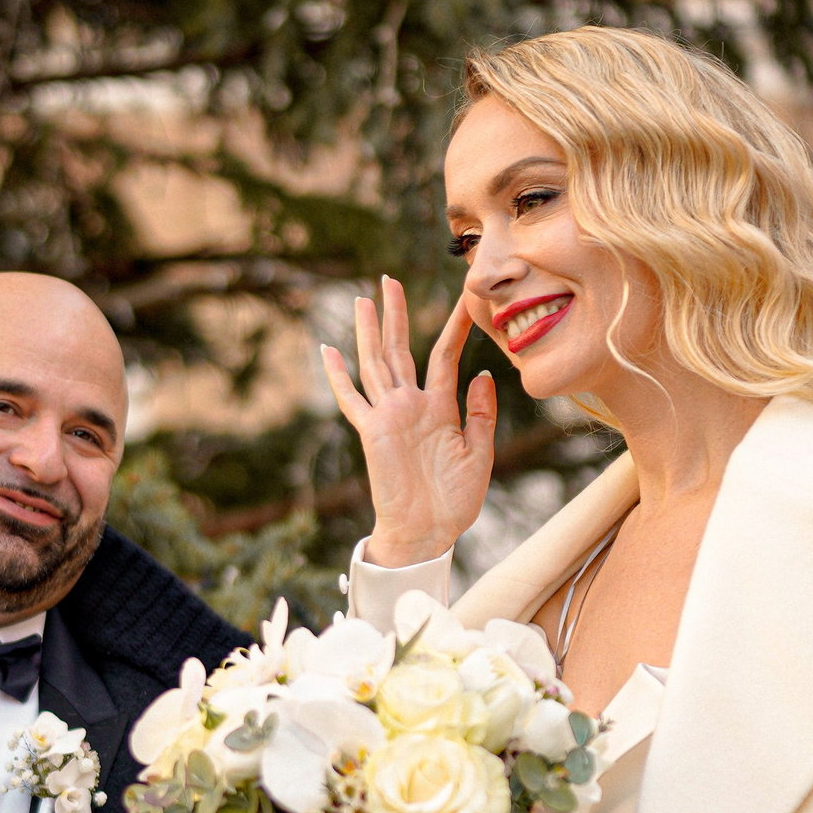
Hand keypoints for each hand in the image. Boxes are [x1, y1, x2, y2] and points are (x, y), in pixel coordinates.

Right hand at [321, 275, 496, 567]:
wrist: (428, 533)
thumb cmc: (454, 501)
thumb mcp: (479, 454)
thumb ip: (481, 415)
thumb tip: (483, 375)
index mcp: (440, 408)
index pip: (444, 356)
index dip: (454, 326)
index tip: (464, 297)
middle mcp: (411, 405)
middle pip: (401, 349)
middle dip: (396, 314)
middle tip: (390, 279)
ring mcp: (389, 417)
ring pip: (375, 364)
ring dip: (369, 332)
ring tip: (364, 299)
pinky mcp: (372, 433)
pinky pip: (352, 400)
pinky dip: (339, 376)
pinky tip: (329, 351)